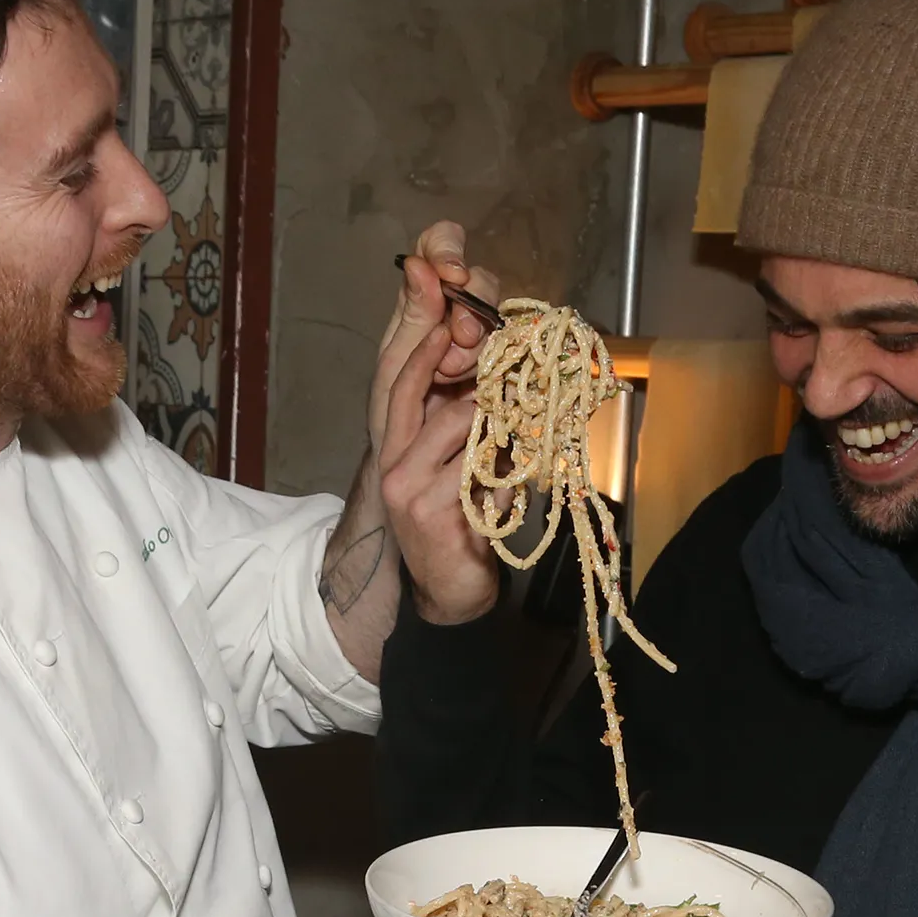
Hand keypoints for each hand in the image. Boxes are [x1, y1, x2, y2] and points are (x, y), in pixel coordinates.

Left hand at [367, 222, 498, 454]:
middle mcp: (461, 315)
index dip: (448, 248)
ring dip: (475, 351)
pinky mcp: (514, 371)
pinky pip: (519, 354)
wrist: (422, 480)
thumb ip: (412, 320)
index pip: (439, 244)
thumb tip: (417, 264)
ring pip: (499, 319)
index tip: (452, 274)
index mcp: (425, 304)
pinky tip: (478, 395)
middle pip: (480, 282)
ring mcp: (490, 342)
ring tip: (452, 382)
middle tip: (452, 350)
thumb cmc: (397, 425)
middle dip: (468, 314)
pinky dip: (496, 373)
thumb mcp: (396, 372)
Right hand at [380, 323, 499, 624]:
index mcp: (395, 451)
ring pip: (470, 438)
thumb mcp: (451, 472)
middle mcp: (396, 468)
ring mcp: (414, 493)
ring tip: (523, 438)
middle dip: (482, 391)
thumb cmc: (457, 526)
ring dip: (503, 436)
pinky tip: (515, 487)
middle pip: (441, 407)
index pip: (401, 388)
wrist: (451, 590)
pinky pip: (487, 477)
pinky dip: (508, 478)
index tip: (451, 326)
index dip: (425, 354)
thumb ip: (460, 433)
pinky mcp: (440, 515)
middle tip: (516, 383)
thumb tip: (494, 386)